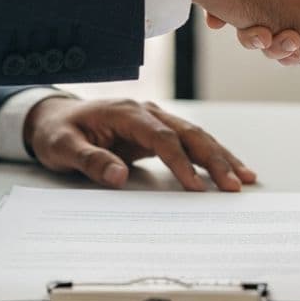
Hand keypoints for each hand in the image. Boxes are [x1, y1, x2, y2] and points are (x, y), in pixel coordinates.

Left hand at [23, 96, 256, 191]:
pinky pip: (191, 143)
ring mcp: (156, 120)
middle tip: (234, 184)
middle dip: (214, 160)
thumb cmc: (59, 132)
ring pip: (197, 136)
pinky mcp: (159, 132)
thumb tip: (117, 176)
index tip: (195, 187)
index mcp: (126, 113)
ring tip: (244, 178)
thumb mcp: (62, 147)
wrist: (55, 117)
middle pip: (189, 134)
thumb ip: (89, 160)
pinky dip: (212, 155)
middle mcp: (147, 112)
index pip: (162, 137)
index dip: (180, 162)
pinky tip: (230, 168)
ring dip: (221, 157)